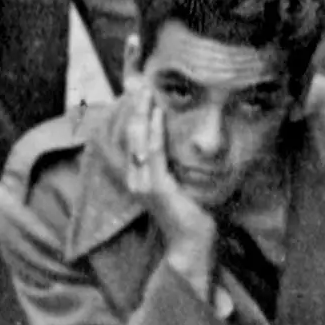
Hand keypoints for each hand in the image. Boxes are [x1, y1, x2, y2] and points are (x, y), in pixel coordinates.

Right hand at [120, 75, 216, 294]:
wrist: (192, 244)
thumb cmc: (192, 211)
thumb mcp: (181, 181)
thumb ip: (177, 163)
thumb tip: (187, 138)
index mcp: (140, 175)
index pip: (134, 137)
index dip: (135, 112)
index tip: (138, 87)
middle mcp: (136, 178)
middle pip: (131, 134)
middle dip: (135, 106)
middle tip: (138, 80)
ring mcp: (144, 184)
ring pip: (139, 140)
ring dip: (143, 112)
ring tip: (146, 89)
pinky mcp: (157, 188)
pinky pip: (154, 154)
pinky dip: (155, 131)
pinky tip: (158, 114)